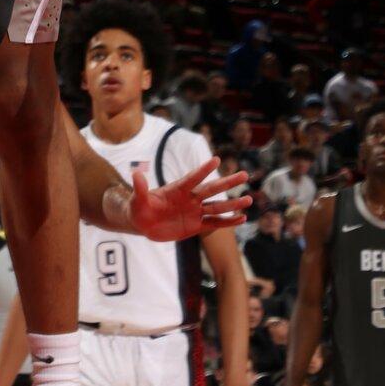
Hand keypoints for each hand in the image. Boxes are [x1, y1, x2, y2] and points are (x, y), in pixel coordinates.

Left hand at [130, 156, 249, 243]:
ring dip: (232, 204)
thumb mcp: (137, 199)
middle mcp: (189, 198)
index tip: (216, 159)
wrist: (143, 223)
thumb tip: (136, 174)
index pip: (192, 178)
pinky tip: (242, 218)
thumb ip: (140, 188)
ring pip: (216, 207)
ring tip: (249, 199)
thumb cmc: (139, 208)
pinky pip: (214, 223)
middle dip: (227, 183)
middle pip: (211, 189)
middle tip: (244, 175)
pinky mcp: (195, 226)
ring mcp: (194, 212)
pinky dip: (228, 221)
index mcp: (177, 189)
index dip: (203, 170)